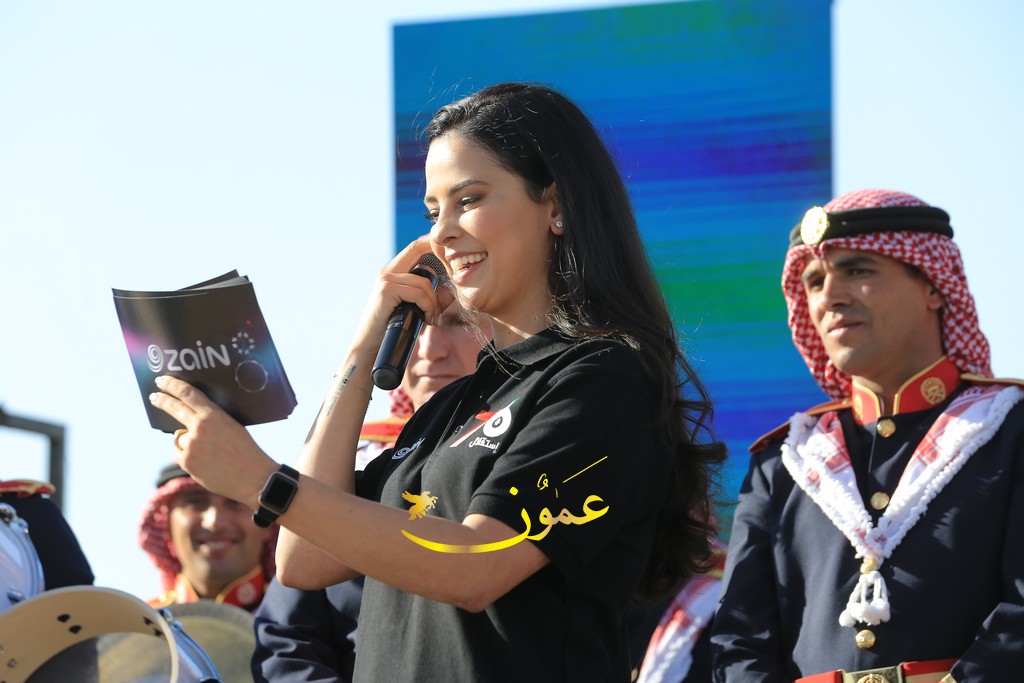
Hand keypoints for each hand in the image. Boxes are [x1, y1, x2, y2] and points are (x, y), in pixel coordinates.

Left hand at [149, 375, 275, 507]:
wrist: (253, 477)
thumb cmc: (246, 450)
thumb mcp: (232, 426)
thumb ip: (210, 420)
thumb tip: (188, 420)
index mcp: (213, 415)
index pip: (187, 394)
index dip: (172, 385)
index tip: (162, 380)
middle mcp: (199, 428)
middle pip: (174, 408)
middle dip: (162, 401)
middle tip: (154, 397)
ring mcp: (191, 446)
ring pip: (179, 437)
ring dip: (187, 441)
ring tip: (209, 452)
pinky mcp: (186, 462)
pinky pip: (181, 454)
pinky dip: (189, 456)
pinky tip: (207, 462)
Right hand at [350, 236, 455, 352]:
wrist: (371, 346)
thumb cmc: (394, 328)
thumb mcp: (417, 310)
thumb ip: (432, 299)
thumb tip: (451, 291)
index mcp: (393, 271)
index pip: (415, 246)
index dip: (434, 245)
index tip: (451, 261)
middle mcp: (388, 271)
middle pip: (417, 249)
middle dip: (439, 259)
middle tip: (450, 286)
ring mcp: (386, 279)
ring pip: (423, 283)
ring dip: (434, 303)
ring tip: (434, 319)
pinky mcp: (386, 290)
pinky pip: (418, 294)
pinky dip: (428, 307)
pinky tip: (428, 320)